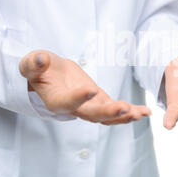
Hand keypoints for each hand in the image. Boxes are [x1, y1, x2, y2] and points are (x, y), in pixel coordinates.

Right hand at [20, 51, 150, 123]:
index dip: (79, 97)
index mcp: (56, 100)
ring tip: (140, 113)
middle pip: (92, 115)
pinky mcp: (100, 101)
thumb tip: (39, 59)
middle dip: (109, 113)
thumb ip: (33, 64)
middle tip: (124, 108)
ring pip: (107, 117)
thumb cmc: (38, 69)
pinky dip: (131, 112)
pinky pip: (115, 110)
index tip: (91, 89)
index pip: (67, 102)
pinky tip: (146, 112)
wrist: (47, 75)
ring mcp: (89, 107)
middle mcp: (74, 108)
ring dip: (124, 116)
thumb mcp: (31, 64)